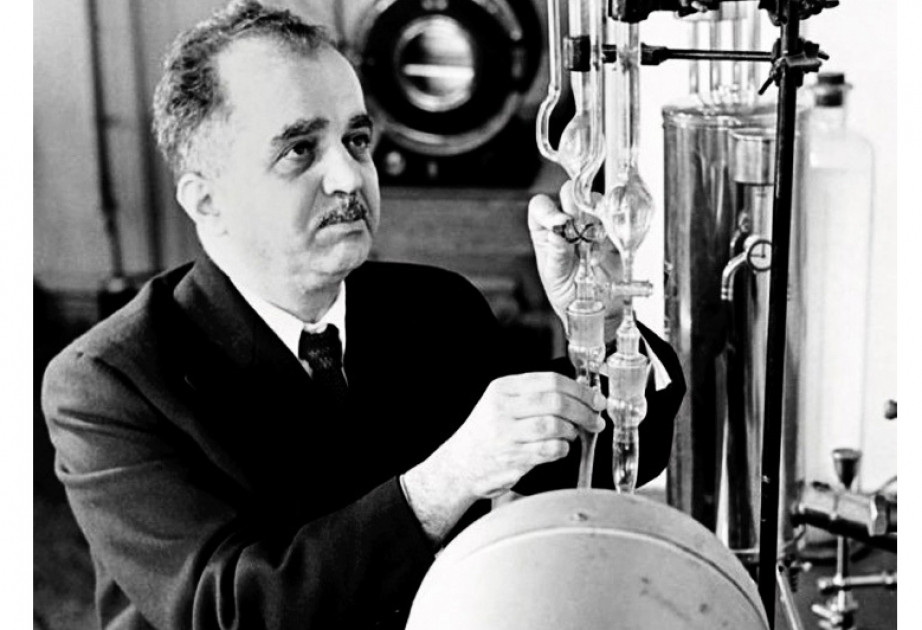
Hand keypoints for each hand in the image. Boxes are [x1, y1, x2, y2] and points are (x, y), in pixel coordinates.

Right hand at [441, 372, 605, 497]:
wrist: (459, 465)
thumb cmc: (486, 433)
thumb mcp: (501, 403)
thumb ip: (534, 395)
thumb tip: (579, 395)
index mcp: (503, 388)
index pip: (550, 381)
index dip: (579, 390)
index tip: (595, 399)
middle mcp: (502, 408)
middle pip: (555, 401)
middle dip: (584, 410)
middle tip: (595, 419)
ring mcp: (506, 433)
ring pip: (554, 425)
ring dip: (572, 430)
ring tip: (573, 433)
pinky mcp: (512, 457)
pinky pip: (549, 450)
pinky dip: (562, 448)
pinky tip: (561, 448)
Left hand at [528, 181, 621, 330]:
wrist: (598, 311)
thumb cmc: (570, 294)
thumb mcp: (556, 278)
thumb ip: (556, 255)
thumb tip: (557, 233)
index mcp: (546, 232)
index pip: (541, 206)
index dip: (548, 210)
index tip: (560, 223)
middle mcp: (568, 223)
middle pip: (570, 194)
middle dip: (575, 207)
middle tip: (581, 229)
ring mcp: (592, 224)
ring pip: (594, 202)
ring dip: (595, 219)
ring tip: (594, 245)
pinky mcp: (613, 232)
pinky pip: (616, 218)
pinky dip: (613, 228)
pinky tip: (607, 249)